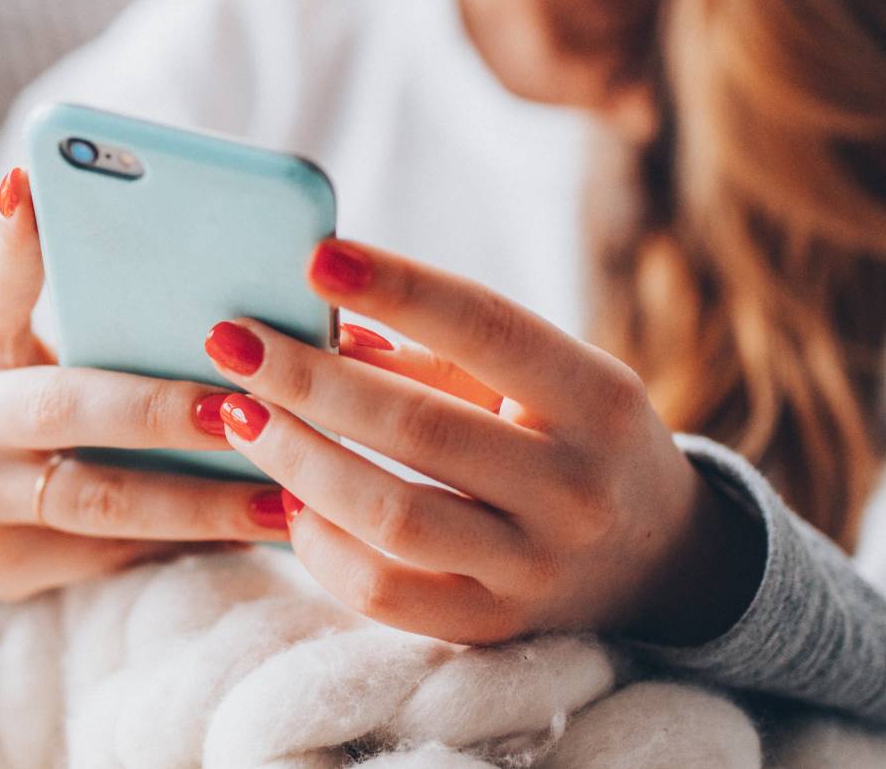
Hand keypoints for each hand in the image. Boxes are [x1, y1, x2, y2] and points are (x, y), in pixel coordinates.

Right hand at [0, 168, 291, 600]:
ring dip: (199, 500)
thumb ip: (80, 291)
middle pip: (65, 407)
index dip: (14, 239)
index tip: (34, 183)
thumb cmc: (21, 388)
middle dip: (160, 410)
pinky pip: (112, 556)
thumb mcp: (21, 332)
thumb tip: (200, 247)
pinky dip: (189, 543)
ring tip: (282, 495)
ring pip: (101, 500)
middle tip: (242, 407)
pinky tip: (258, 532)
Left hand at [204, 239, 763, 644]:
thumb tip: (324, 325)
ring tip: (238, 415)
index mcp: (597, 398)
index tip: (313, 257)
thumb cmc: (569, 437)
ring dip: (299, 460)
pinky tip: (287, 501)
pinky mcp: (492, 629)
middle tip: (230, 341)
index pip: (487, 328)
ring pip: (393, 516)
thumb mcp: (542, 381)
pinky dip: (321, 545)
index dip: (399, 288)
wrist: (655, 561)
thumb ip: (441, 354)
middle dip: (308, 379)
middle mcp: (576, 487)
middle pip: (418, 428)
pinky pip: (385, 594)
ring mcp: (535, 568)